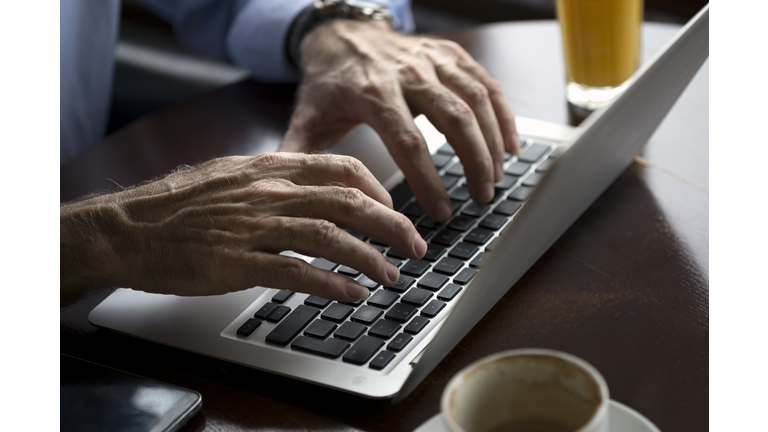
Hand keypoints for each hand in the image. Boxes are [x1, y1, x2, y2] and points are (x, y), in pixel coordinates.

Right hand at [60, 153, 426, 304]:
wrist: (126, 227)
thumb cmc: (176, 205)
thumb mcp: (231, 175)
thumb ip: (273, 179)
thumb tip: (311, 189)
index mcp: (269, 168)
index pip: (341, 168)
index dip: (377, 190)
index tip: (392, 210)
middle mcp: (268, 192)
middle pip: (347, 202)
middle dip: (391, 225)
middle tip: (414, 246)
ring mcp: (253, 227)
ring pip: (330, 236)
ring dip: (369, 258)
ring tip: (391, 276)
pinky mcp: (237, 262)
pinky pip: (297, 272)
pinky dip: (332, 284)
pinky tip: (352, 293)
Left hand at [280, 20, 520, 221]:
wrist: (342, 34)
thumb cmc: (329, 82)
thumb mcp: (308, 117)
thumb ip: (301, 157)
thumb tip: (290, 200)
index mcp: (371, 92)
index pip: (408, 141)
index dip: (428, 179)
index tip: (442, 211)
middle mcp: (407, 72)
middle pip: (453, 117)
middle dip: (473, 162)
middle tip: (481, 198)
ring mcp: (432, 60)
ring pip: (475, 99)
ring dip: (492, 141)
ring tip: (496, 177)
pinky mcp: (449, 54)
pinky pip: (485, 83)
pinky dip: (503, 114)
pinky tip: (510, 145)